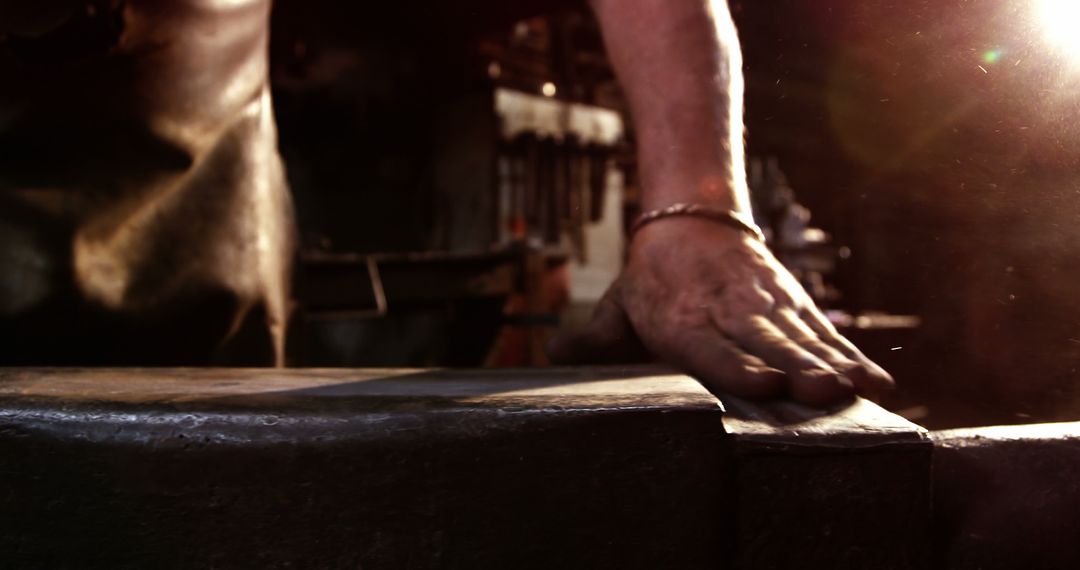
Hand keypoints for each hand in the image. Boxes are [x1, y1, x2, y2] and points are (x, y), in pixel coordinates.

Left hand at [548, 217, 893, 406]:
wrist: (692, 218)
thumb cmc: (651, 279)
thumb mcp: (619, 305)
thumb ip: (593, 339)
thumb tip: (553, 357)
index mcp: (682, 319)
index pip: (712, 347)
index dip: (738, 367)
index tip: (765, 386)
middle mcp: (728, 312)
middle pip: (765, 342)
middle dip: (796, 368)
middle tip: (823, 392)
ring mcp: (765, 306)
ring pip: (800, 336)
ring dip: (831, 362)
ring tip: (859, 389)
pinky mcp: (791, 304)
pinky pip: (823, 332)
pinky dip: (849, 354)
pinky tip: (874, 382)